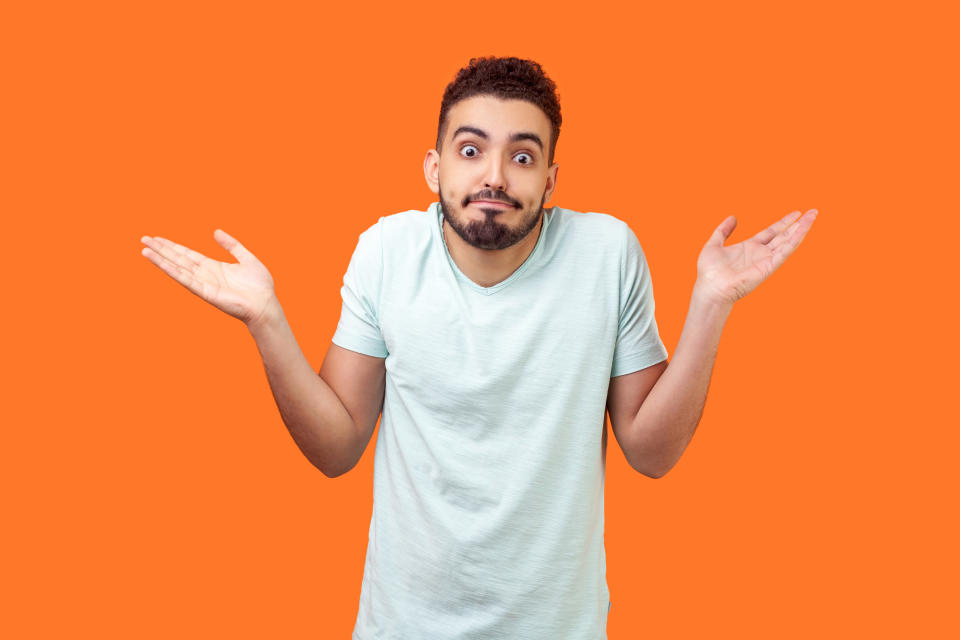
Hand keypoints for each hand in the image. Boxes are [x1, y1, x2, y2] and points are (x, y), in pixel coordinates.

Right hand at [140, 229, 276, 326]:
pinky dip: (172, 271)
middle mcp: (205, 275)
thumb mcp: (247, 258)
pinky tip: (160, 263)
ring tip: (144, 250)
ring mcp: (203, 284)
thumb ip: (232, 245)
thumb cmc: (259, 287)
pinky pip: (186, 280)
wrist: (265, 305)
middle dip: (161, 249)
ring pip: (177, 268)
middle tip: (144, 239)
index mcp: (213, 267)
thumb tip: (216, 232)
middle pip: (178, 259)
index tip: (157, 238)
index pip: (187, 254)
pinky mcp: (205, 292)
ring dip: (160, 259)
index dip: (172, 246)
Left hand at [695, 209, 817, 305]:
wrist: (710, 288)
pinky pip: (784, 252)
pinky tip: (803, 230)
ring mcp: (766, 260)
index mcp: (749, 247)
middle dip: (798, 224)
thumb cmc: (709, 273)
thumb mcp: (714, 244)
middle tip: (813, 212)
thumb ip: (723, 231)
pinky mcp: (768, 267)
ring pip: (788, 242)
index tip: (796, 213)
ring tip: (813, 216)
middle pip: (784, 236)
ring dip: (801, 229)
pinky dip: (795, 241)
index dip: (783, 223)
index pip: (771, 232)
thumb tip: (733, 217)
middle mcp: (760, 253)